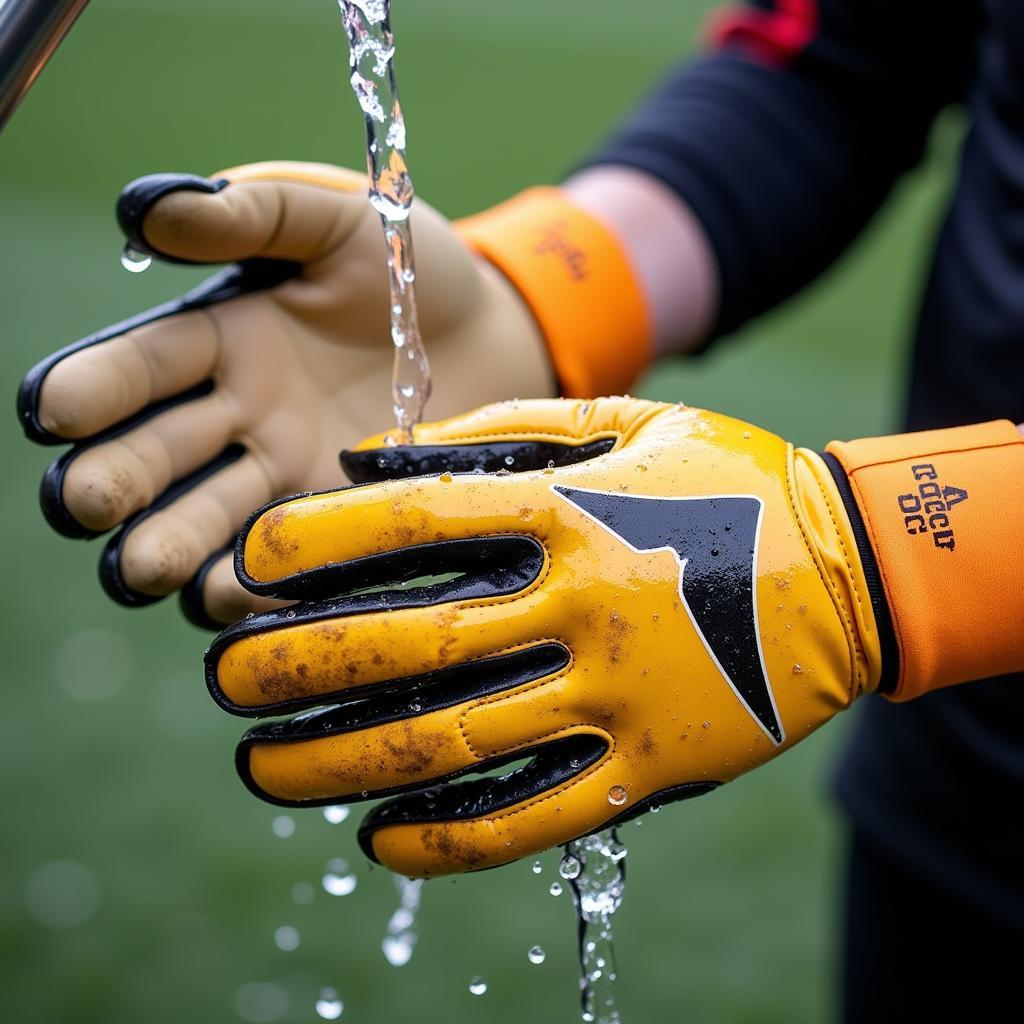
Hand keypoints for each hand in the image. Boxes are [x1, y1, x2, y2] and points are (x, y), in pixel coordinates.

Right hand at [18, 161, 552, 625]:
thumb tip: (146, 209)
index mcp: (225, 340)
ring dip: (167, 548)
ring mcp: (286, 475)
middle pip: (156, 457)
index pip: (143, 365)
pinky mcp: (338, 519)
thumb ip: (252, 215)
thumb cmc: (411, 270)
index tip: (52, 408)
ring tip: (142, 567)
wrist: (496, 335)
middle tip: (86, 502)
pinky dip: (254, 584)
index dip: (96, 387)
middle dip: (113, 481)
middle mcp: (241, 417)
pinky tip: (234, 592)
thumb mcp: (337, 223)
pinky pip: (283, 563)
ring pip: (204, 524)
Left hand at [204, 397, 887, 875]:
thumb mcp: (627, 423)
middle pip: (410, 647)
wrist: (854, 571)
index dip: (312, 542)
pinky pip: (534, 819)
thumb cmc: (728, 483)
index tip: (246, 564)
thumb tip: (375, 457)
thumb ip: (501, 431)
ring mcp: (619, 695)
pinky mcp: (651, 767)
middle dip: (295, 667)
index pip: (414, 522)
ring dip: (339, 764)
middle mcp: (585, 604)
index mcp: (574, 510)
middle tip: (223, 682)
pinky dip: (448, 839)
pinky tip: (380, 839)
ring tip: (262, 771)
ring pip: (454, 746)